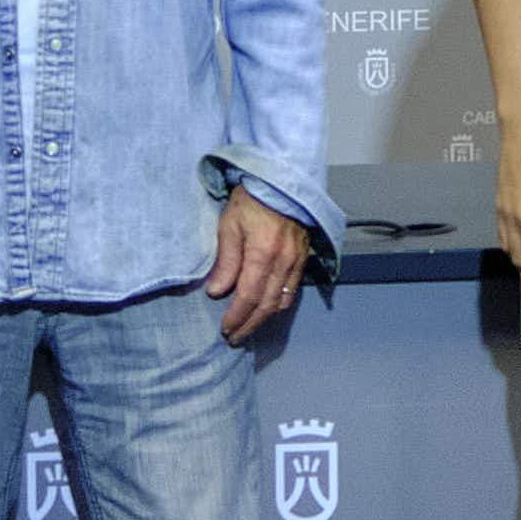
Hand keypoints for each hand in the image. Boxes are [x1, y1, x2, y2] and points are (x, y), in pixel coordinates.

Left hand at [210, 189, 314, 341]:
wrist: (281, 181)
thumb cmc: (250, 199)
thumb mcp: (229, 225)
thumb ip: (226, 261)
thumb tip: (217, 292)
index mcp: (263, 253)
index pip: (249, 296)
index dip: (237, 316)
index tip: (225, 329)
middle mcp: (283, 261)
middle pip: (267, 305)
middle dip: (250, 324)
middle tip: (234, 338)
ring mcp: (297, 260)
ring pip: (282, 301)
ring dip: (264, 319)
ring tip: (249, 327)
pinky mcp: (303, 258)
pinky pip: (292, 289)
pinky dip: (279, 304)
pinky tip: (268, 309)